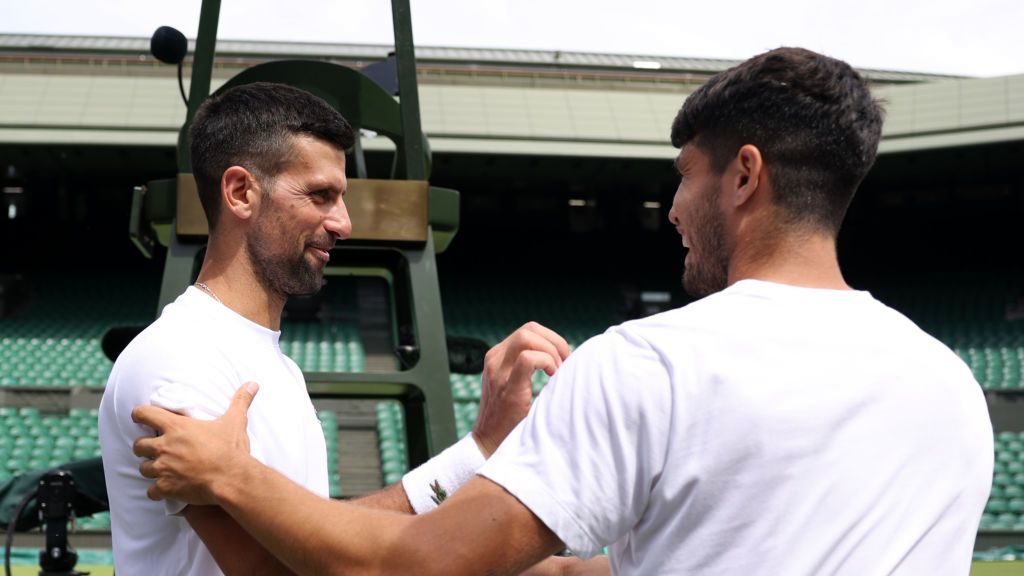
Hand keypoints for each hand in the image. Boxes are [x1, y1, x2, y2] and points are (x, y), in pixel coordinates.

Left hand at [132, 382, 258, 504]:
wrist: (232, 478)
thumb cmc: (230, 449)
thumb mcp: (234, 422)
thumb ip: (240, 401)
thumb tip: (253, 384)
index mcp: (176, 427)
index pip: (144, 414)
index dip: (139, 414)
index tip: (140, 417)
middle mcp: (164, 447)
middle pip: (138, 445)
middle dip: (144, 447)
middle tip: (156, 449)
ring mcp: (163, 469)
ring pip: (143, 469)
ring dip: (151, 469)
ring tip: (162, 470)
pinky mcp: (166, 488)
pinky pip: (151, 491)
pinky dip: (157, 491)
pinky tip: (166, 490)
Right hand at [473, 322, 570, 456]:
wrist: (491, 442)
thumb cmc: (510, 416)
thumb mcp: (515, 383)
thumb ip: (528, 365)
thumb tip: (562, 355)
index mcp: (498, 356)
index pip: (528, 330)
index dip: (551, 339)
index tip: (563, 358)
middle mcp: (495, 359)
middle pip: (529, 329)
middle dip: (555, 341)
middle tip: (566, 362)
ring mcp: (498, 371)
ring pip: (527, 337)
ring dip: (551, 350)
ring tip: (558, 370)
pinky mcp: (506, 386)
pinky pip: (528, 359)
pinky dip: (546, 362)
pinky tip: (553, 377)